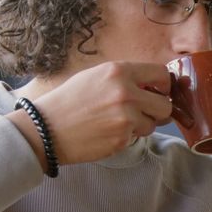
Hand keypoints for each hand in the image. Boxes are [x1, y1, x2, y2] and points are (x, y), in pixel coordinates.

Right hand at [9, 61, 173, 166]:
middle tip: (144, 112)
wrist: (45, 129)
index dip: (163, 85)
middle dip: (157, 110)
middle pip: (165, 105)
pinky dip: (127, 136)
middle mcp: (126, 93)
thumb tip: (154, 87)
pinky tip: (108, 132)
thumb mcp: (95, 77)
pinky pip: (138, 137)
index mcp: (119, 72)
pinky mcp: (123, 139)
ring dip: (142, 125)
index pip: (161, 74)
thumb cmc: (69, 101)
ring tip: (117, 122)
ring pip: (153, 124)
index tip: (158, 91)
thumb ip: (126, 79)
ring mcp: (126, 118)